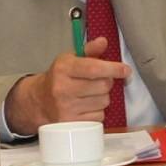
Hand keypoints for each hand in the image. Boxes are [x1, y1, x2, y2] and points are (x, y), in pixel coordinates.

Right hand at [6, 46, 135, 129]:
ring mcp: (66, 108)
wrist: (39, 101)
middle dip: (108, 82)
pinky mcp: (71, 124)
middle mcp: (63, 89)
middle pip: (104, 86)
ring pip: (104, 101)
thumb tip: (103, 41)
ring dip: (103, 97)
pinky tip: (86, 106)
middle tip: (100, 80)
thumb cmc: (59, 78)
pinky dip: (98, 111)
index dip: (113, 69)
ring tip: (90, 94)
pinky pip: (99, 116)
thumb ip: (89, 50)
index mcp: (63, 69)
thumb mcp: (70, 60)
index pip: (94, 68)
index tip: (126, 70)